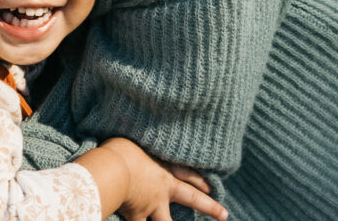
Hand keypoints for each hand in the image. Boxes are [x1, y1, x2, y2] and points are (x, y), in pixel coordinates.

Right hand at [102, 138, 227, 220]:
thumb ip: (139, 141)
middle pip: (191, 198)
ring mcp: (151, 204)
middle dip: (208, 207)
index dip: (200, 181)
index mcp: (163, 166)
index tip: (212, 187)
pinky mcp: (136, 215)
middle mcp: (162, 188)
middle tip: (224, 215)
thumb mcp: (134, 138)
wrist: (112, 168)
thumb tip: (134, 125)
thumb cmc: (121, 148)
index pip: (187, 173)